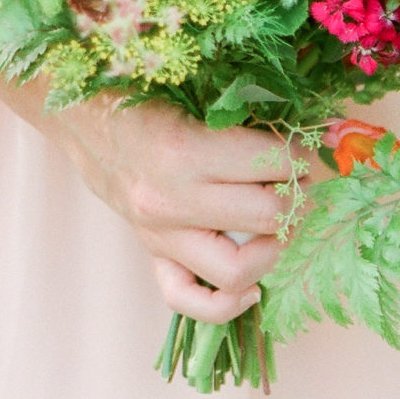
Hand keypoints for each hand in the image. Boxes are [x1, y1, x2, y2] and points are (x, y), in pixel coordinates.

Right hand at [44, 98, 303, 323]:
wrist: (82, 115)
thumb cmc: (143, 95)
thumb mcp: (197, 94)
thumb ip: (250, 118)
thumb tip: (317, 140)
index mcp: (183, 151)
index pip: (273, 164)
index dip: (300, 157)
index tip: (301, 152)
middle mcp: (170, 201)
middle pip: (268, 216)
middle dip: (295, 196)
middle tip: (296, 183)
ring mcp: (159, 236)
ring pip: (238, 270)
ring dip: (272, 247)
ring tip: (277, 223)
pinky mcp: (153, 255)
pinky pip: (190, 301)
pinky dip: (227, 304)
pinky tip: (252, 286)